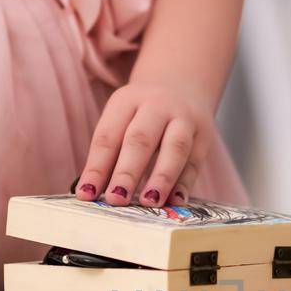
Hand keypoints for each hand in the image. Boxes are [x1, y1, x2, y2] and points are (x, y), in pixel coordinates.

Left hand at [73, 82, 217, 205]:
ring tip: (149, 202)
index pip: (108, 136)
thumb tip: (93, 192)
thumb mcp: (121, 120)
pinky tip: (175, 201)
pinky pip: (194, 163)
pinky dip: (184, 184)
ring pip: (175, 148)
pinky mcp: (203, 137)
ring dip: (161, 177)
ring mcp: (184, 119)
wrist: (181, 88)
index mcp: (127, 100)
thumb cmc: (141, 116)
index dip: (97, 167)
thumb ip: (109, 154)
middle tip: (116, 199)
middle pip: (140, 139)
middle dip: (127, 172)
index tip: (87, 194)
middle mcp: (157, 105)